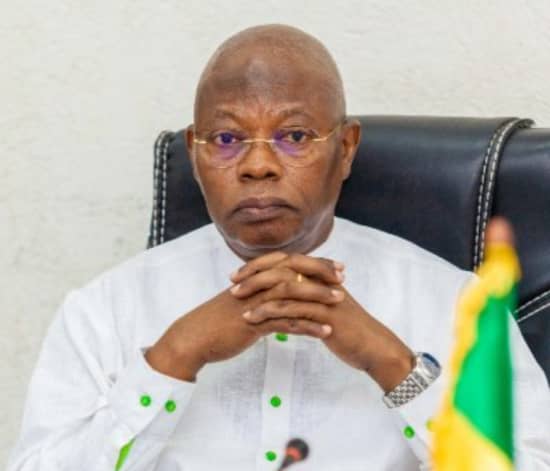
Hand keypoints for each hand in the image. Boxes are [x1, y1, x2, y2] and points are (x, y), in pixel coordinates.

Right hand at [145, 252, 343, 381]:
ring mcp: (256, 303)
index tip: (335, 266)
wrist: (195, 337)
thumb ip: (260, 294)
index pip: (289, 263)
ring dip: (318, 297)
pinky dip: (308, 326)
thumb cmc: (218, 321)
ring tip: (340, 301)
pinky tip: (325, 331)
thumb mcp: (241, 302)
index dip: (314, 263)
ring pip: (293, 295)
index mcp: (255, 278)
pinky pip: (286, 322)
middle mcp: (257, 285)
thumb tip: (279, 295)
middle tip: (343, 278)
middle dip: (321, 273)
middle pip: (294, 272)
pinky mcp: (254, 322)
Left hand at [232, 252, 414, 392]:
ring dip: (258, 295)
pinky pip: (293, 310)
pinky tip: (254, 321)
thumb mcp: (327, 306)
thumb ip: (309, 295)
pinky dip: (271, 313)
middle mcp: (321, 281)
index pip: (284, 261)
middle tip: (233, 285)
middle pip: (282, 268)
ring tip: (238, 304)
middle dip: (254, 275)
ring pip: (285, 288)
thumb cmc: (348, 328)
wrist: (373, 347)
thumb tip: (286, 291)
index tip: (238, 274)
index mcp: (320, 275)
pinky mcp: (325, 314)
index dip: (260, 265)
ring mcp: (324, 296)